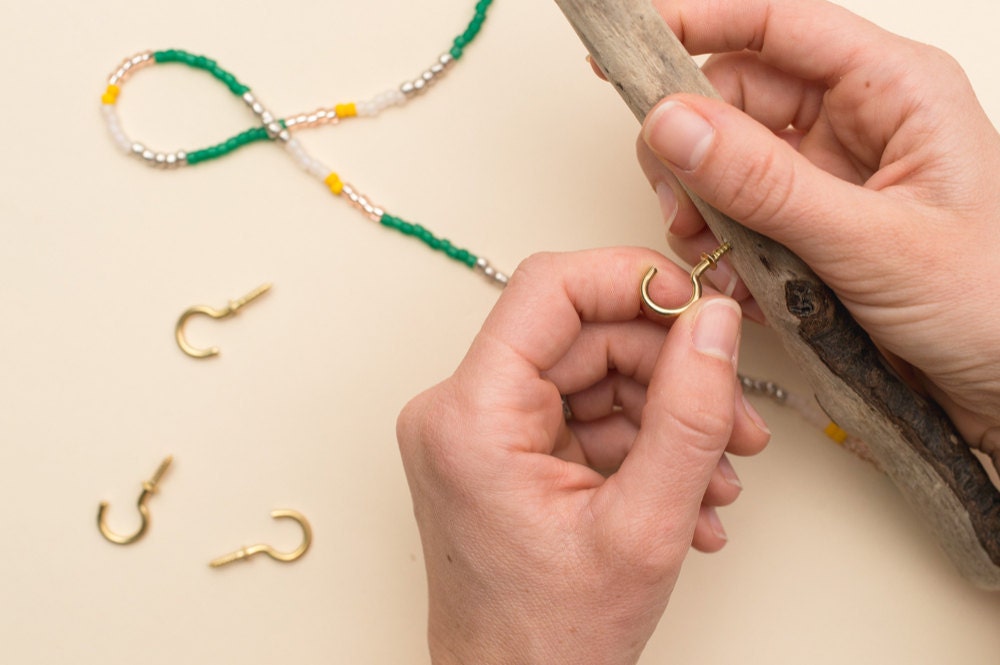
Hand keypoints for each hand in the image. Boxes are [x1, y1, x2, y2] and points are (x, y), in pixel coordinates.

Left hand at [397, 248, 769, 663]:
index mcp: (470, 417)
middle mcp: (460, 413)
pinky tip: (687, 496)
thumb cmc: (551, 642)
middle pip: (583, 337)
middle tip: (736, 419)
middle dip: (671, 373)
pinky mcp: (503, 454)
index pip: (549, 288)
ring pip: (591, 377)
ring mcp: (479, 434)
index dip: (634, 281)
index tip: (700, 306)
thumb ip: (688, 414)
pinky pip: (581, 417)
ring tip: (719, 478)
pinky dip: (640, 446)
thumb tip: (715, 323)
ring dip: (666, 418)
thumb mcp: (644, 527)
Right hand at [638, 0, 999, 459]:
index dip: (699, 22)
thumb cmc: (992, 307)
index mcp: (896, 92)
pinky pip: (737, 214)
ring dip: (702, 206)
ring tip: (714, 252)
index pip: (780, 25)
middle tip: (680, 200)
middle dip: (692, 147)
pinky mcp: (810, 226)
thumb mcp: (873, 242)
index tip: (631, 42)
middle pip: (735, 96)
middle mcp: (857, 124)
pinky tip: (737, 281)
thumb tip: (675, 124)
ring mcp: (829, 177)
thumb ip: (767, 184)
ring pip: (725, 159)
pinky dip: (720, 246)